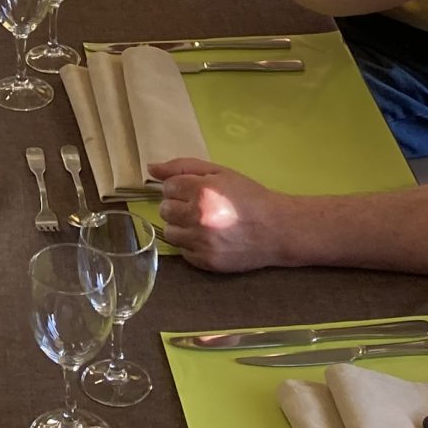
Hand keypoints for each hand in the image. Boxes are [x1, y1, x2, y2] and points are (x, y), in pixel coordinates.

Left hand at [149, 158, 292, 271]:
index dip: (180, 187)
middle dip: (178, 205)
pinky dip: (191, 244)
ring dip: (181, 226)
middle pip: (164, 209)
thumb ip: (183, 166)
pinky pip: (182, 251)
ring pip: (169, 232)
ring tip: (202, 223)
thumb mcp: (220, 172)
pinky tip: (208, 237)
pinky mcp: (205, 262)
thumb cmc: (249, 196)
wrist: (276, 229)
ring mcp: (201, 242)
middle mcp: (198, 217)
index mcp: (201, 190)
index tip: (195, 190)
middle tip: (199, 206)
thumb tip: (151, 168)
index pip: (167, 187)